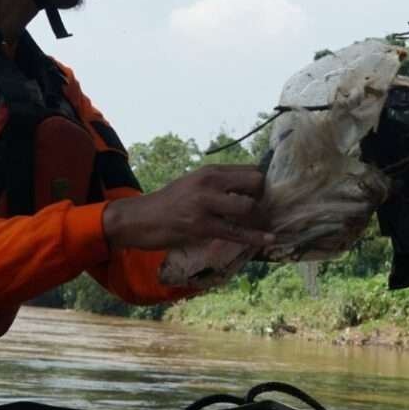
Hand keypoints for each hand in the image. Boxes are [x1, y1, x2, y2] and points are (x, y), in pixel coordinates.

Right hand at [102, 165, 275, 252]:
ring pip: (248, 207)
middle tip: (266, 211)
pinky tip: (268, 239)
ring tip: (265, 226)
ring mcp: (205, 204)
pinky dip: (254, 237)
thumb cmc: (170, 203)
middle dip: (265, 199)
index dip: (263, 184)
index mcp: (210, 171)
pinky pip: (235, 232)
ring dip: (260, 219)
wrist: (140, 218)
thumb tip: (248, 189)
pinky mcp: (201, 226)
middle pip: (255, 183)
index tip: (268, 196)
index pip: (250, 170)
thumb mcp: (194, 184)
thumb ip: (218, 184)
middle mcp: (210, 182)